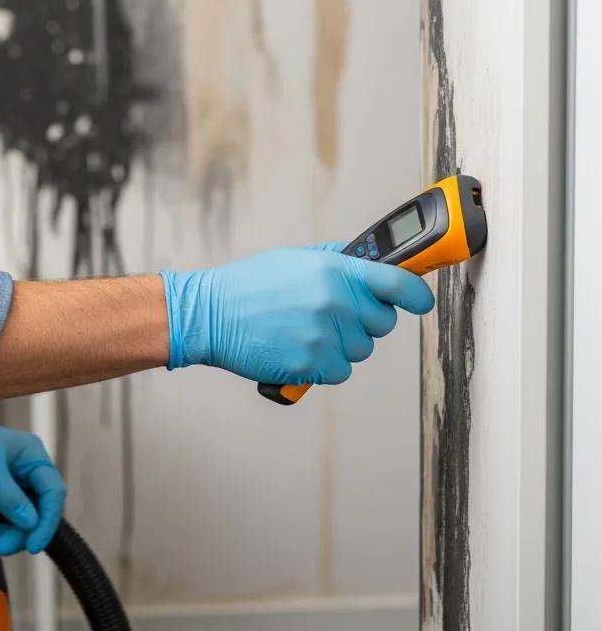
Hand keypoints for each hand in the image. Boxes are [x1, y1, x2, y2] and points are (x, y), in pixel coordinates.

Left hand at [0, 408, 65, 554]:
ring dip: (9, 531)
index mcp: (32, 455)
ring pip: (23, 516)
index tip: (34, 543)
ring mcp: (14, 480)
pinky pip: (7, 515)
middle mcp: (27, 468)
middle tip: (4, 545)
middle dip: (23, 530)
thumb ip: (8, 497)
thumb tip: (31, 523)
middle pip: (39, 508)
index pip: (53, 492)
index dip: (47, 521)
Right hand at [160, 244, 434, 385]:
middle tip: (334, 318)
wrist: (210, 314)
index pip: (399, 283)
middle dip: (365, 323)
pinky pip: (340, 371)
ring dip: (342, 346)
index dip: (417, 295)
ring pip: (361, 351)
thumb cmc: (249, 286)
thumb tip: (374, 267)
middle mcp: (335, 302)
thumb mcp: (296, 259)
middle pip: (382, 324)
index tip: (421, 301)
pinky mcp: (311, 364)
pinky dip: (324, 366)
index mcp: (335, 270)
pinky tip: (299, 350)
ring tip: (308, 333)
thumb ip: (338, 262)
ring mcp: (324, 335)